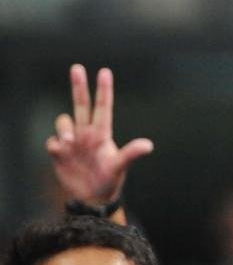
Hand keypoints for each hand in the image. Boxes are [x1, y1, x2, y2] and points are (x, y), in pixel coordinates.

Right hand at [45, 65, 153, 204]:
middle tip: (77, 67)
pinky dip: (54, 144)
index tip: (104, 71)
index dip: (103, 90)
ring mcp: (72, 141)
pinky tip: (61, 153)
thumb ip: (131, 154)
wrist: (92, 197)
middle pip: (81, 104)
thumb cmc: (109, 180)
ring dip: (64, 128)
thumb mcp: (120, 166)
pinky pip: (52, 141)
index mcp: (102, 133)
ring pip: (63, 122)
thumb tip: (149, 145)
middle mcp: (86, 133)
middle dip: (79, 86)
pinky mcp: (59, 152)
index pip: (103, 107)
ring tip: (70, 143)